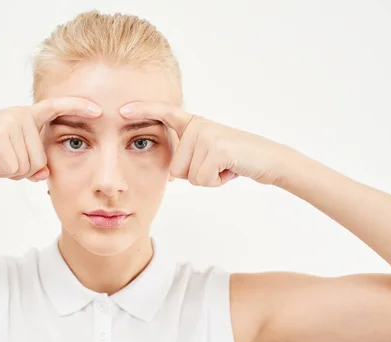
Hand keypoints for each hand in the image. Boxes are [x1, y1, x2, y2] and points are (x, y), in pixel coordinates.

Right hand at [0, 97, 102, 180]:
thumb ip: (30, 162)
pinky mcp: (0, 134)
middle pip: (40, 160)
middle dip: (19, 170)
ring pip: (27, 167)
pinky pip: (13, 168)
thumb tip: (43, 175)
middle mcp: (21, 115)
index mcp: (25, 115)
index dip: (77, 107)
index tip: (99, 110)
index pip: (56, 108)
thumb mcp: (8, 156)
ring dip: (6, 171)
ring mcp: (11, 122)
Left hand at [119, 101, 292, 185]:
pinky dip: (217, 181)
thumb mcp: (208, 155)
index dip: (142, 111)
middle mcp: (197, 126)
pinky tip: (231, 169)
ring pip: (188, 175)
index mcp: (193, 124)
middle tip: (219, 164)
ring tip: (226, 165)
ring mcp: (206, 135)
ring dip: (208, 178)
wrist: (270, 160)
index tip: (120, 110)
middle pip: (175, 168)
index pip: (164, 114)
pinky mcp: (216, 148)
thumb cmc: (236, 160)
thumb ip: (189, 158)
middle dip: (196, 174)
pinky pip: (202, 179)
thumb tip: (171, 176)